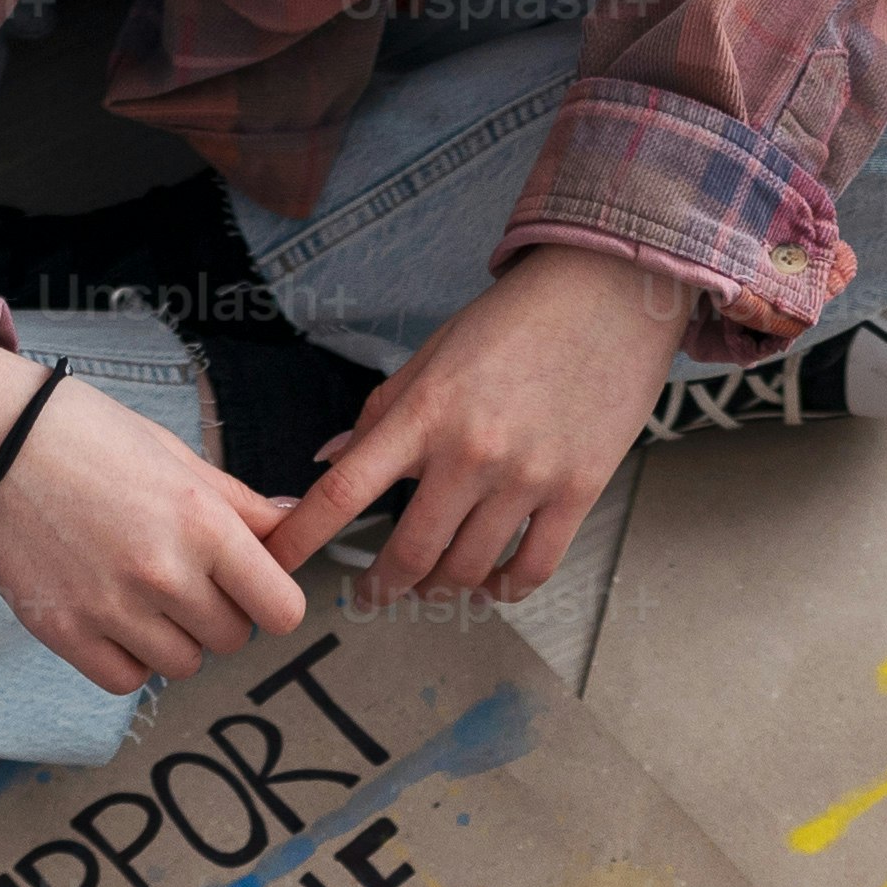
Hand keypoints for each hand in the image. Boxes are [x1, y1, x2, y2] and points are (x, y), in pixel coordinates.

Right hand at [0, 344, 301, 693]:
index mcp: (202, 521)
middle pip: (232, 639)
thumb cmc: (82, 434)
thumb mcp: (173, 453)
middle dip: (219, 614)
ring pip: (182, 664)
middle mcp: (163, 571)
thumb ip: (238, 502)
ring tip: (144, 595)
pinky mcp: (64, 631)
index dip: (273, 602)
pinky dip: (130, 659)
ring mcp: (111, 607)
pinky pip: (126, 679)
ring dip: (175, 638)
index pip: (282, 608)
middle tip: (186, 579)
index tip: (255, 590)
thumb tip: (293, 525)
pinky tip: (115, 620)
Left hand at [258, 244, 690, 600]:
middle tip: (371, 596)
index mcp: (424, 412)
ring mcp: (526, 477)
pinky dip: (503, 589)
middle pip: (409, 553)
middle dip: (381, 586)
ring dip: (440, 591)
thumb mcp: (435, 353)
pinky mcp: (577, 491)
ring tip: (431, 587)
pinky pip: (532, 568)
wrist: (610, 291)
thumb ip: (382, 412)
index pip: (344, 491)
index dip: (302, 538)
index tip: (277, 567)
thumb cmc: (516, 318)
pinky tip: (489, 586)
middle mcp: (470, 452)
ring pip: (468, 570)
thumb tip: (330, 459)